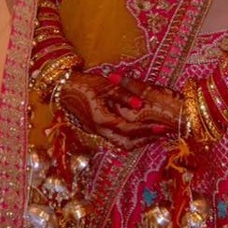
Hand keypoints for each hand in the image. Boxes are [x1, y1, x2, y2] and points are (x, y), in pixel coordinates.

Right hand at [59, 71, 180, 150]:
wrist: (64, 89)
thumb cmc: (84, 83)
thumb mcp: (104, 85)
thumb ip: (123, 94)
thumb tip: (140, 104)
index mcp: (101, 119)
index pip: (128, 129)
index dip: (146, 129)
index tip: (161, 127)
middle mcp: (100, 130)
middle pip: (127, 142)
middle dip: (146, 139)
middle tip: (163, 133)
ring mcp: (98, 131)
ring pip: (122, 143)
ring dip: (139, 140)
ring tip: (155, 133)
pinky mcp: (98, 130)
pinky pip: (117, 139)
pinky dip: (130, 137)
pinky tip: (140, 130)